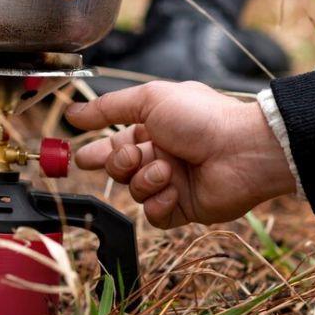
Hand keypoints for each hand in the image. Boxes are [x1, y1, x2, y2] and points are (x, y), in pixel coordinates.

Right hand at [67, 81, 295, 228]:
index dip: (95, 150)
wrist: (242, 149)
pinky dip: (159, 203)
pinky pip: (154, 215)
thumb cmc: (201, 118)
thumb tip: (72, 112)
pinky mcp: (183, 208)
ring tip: (167, 170)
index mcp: (152, 129)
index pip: (114, 142)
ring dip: (145, 180)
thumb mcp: (149, 99)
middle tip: (134, 157)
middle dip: (119, 164)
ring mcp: (171, 183)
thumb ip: (108, 107)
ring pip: (134, 191)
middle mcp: (160, 155)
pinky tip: (173, 190)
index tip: (80, 157)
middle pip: (118, 169)